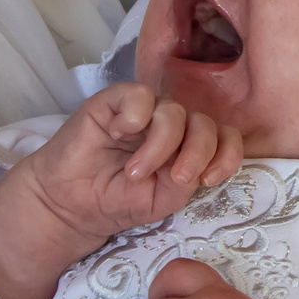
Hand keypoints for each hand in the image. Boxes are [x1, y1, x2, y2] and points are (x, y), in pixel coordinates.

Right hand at [19, 83, 243, 249]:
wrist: (70, 203)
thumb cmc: (118, 200)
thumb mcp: (162, 200)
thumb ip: (185, 180)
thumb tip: (196, 162)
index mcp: (189, 148)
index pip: (225, 138)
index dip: (227, 154)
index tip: (209, 179)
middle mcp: (173, 125)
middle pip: (205, 124)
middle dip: (197, 152)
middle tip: (174, 178)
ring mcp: (146, 111)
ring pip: (174, 112)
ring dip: (159, 146)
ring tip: (133, 172)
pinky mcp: (117, 99)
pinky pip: (140, 95)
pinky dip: (134, 118)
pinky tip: (117, 134)